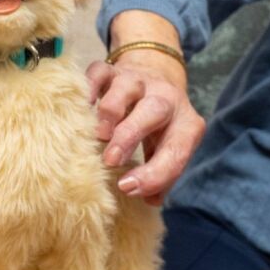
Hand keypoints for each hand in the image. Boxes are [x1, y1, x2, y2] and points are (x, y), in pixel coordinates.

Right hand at [86, 52, 205, 204]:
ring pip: (126, 87)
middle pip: (154, 111)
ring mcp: (138, 80)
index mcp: (186, 125)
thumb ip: (162, 177)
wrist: (157, 76)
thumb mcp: (168, 150)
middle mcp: (166, 98)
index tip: (127, 188)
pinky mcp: (113, 70)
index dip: (155, 174)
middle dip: (131, 136)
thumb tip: (148, 200)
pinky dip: (89, 87)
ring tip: (98, 135)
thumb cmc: (160, 127)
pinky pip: (100, 72)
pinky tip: (83, 106)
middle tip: (111, 160)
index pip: (177, 152)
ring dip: (111, 112)